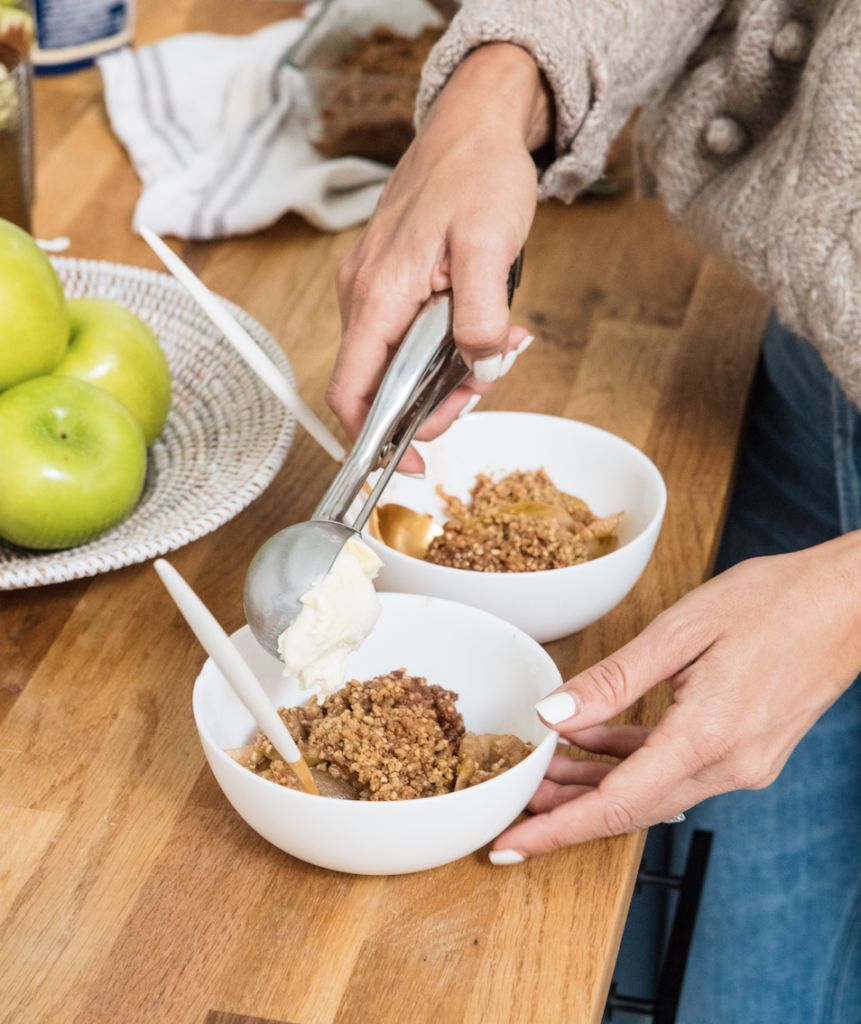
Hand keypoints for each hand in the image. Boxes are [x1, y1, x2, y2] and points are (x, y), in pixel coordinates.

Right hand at [327, 43, 551, 473]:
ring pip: (399, 362)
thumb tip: (480, 369)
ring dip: (448, 370)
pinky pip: (409, 334)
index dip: (375, 441)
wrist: (475, 125)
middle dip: (434, 400)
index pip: (351, 393)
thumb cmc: (476, 173)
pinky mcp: (392, 282)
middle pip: (381, 386)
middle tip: (485, 381)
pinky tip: (484, 323)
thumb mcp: (489, 247)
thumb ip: (480, 316)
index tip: (412, 465)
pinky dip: (446, 343)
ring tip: (499, 344)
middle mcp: (363, 297)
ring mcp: (375, 289)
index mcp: (376, 296)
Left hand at [491, 531, 860, 861]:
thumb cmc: (775, 601)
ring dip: (595, 785)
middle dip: (567, 810)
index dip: (557, 829)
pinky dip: (631, 763)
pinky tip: (594, 745)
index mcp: (708, 737)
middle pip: (630, 807)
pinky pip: (676, 770)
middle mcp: (729, 765)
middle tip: (514, 803)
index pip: (617, 804)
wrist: (850, 602)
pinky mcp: (748, 751)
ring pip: (651, 791)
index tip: (511, 845)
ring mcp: (743, 764)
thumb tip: (553, 713)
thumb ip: (614, 679)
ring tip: (542, 772)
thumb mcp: (682, 629)